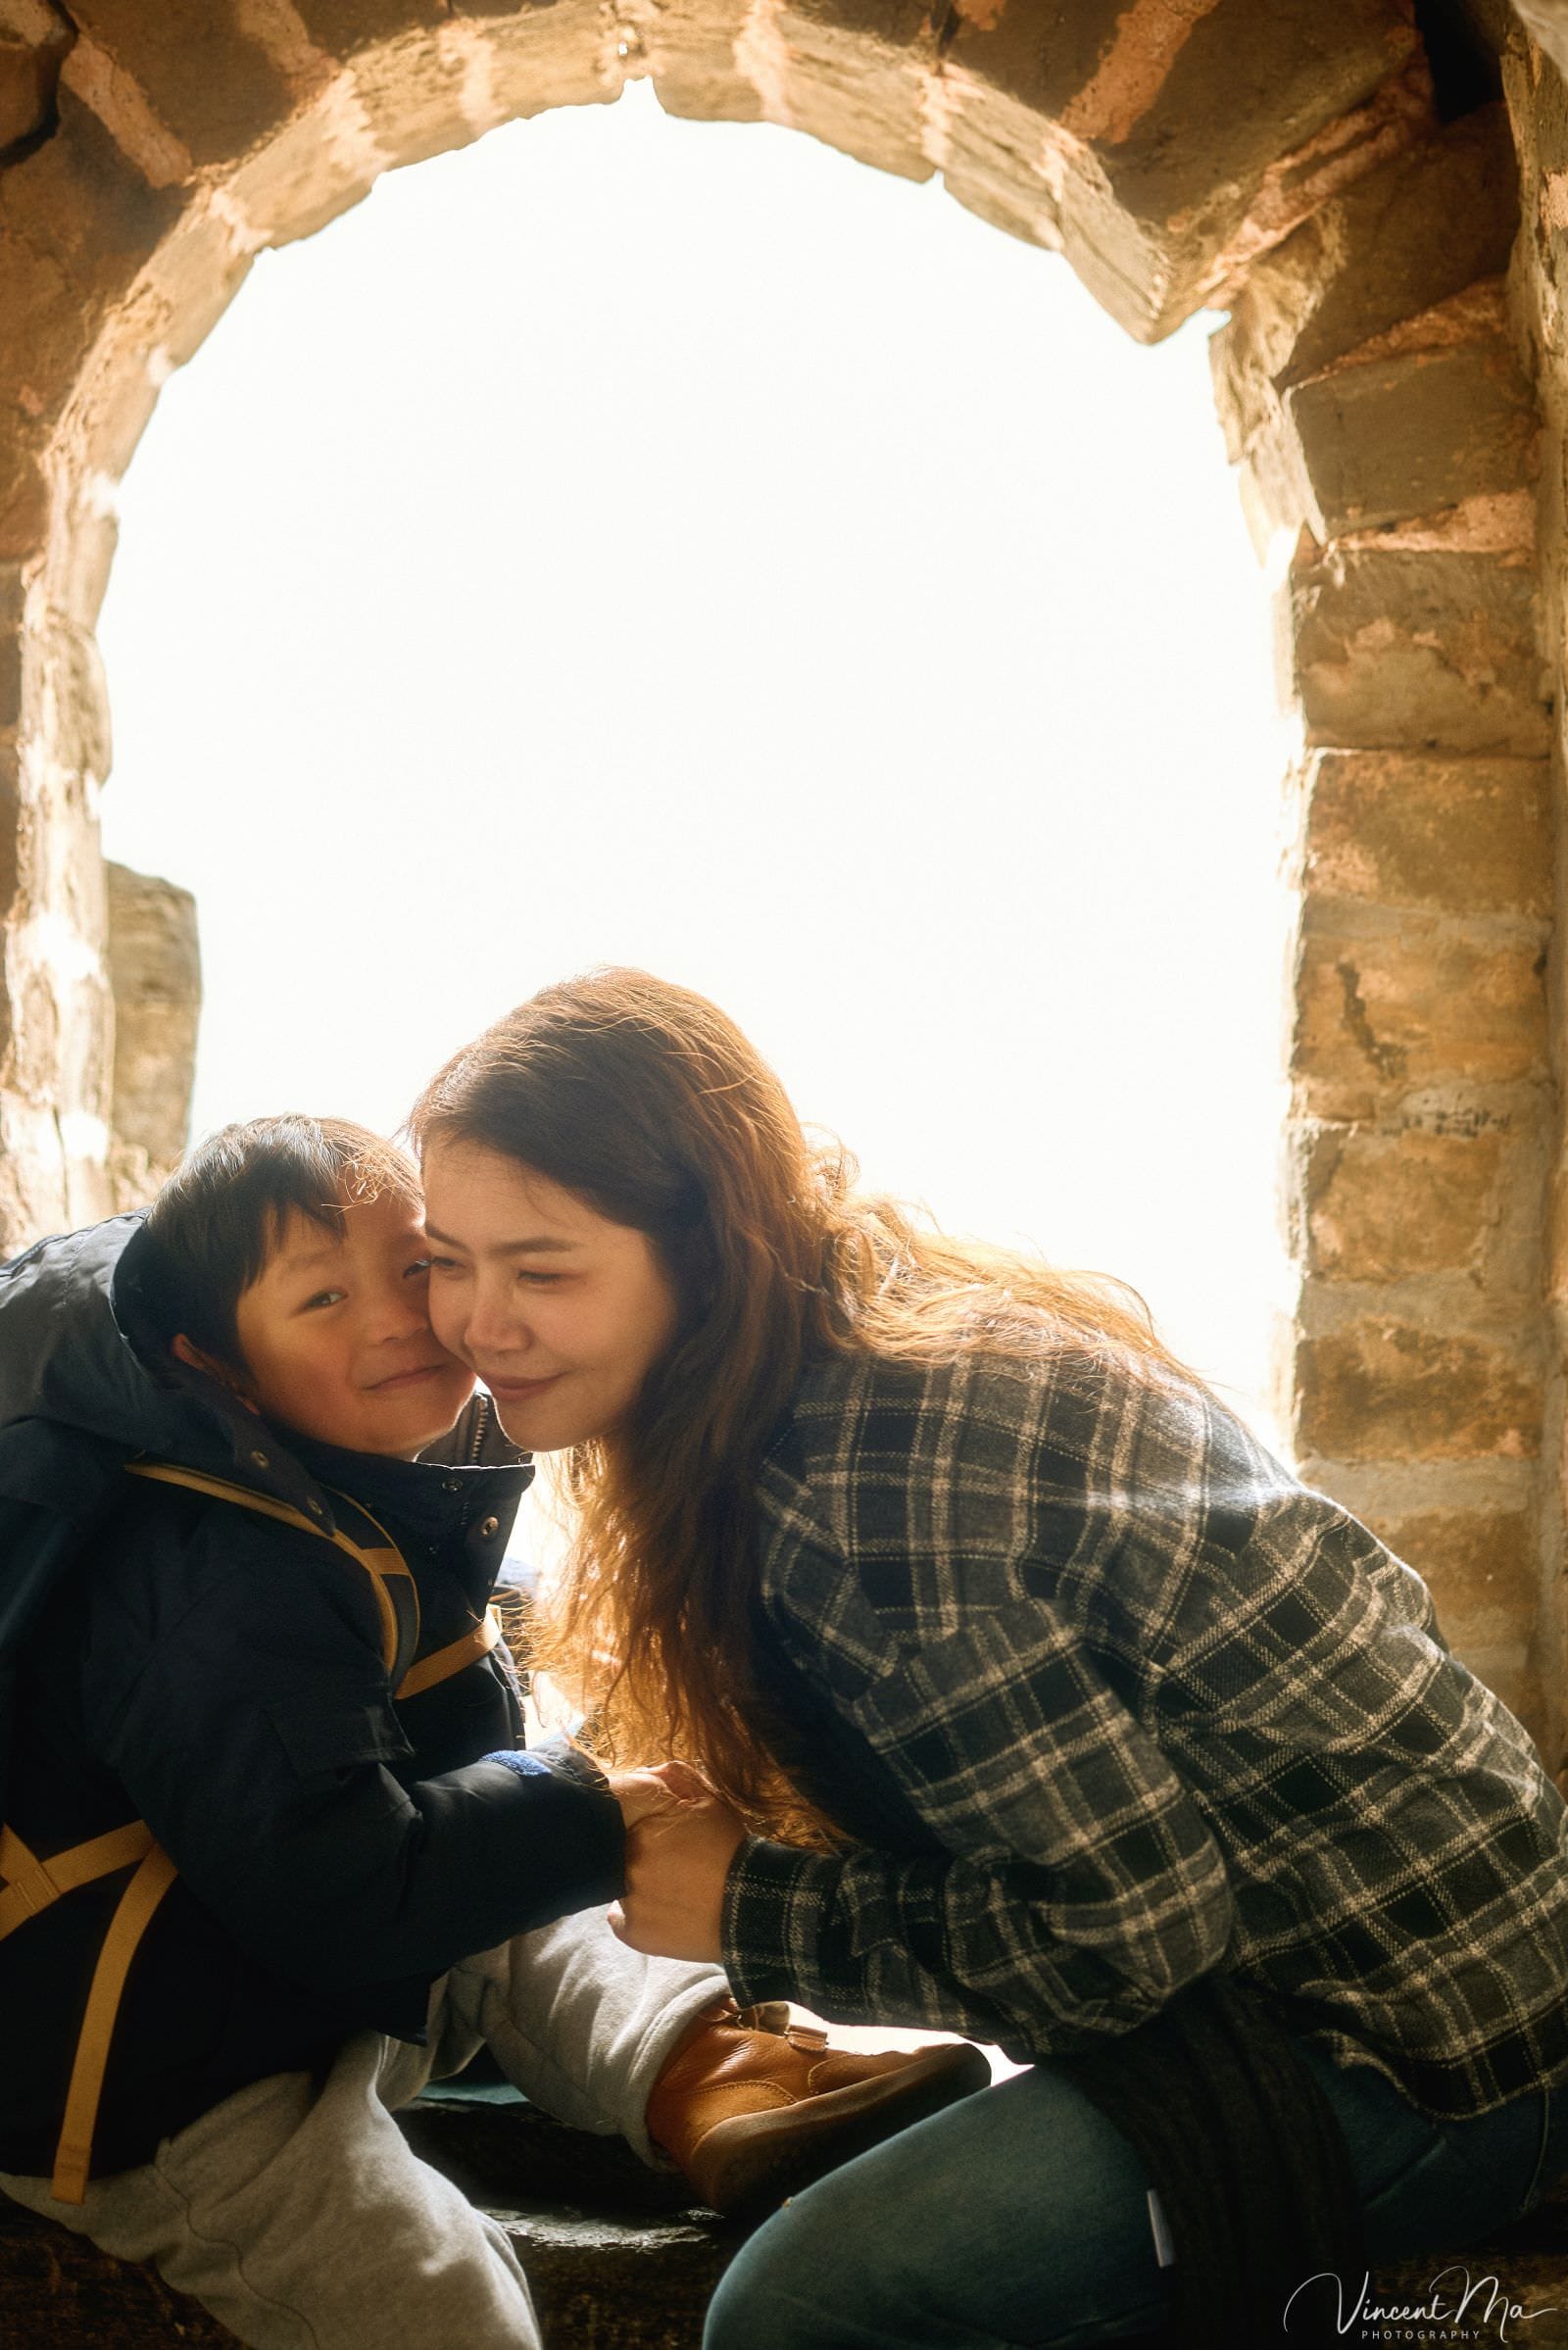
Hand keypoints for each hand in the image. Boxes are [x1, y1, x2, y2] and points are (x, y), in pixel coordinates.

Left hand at [608, 1777, 747, 1963]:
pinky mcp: (636, 1934)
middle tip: (666, 1864)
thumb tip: (647, 1770)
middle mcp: (627, 1867)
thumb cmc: (730, 1850)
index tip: (654, 1838)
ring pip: (620, 1887)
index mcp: (639, 1833)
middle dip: (638, 1856)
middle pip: (620, 1857)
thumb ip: (675, 1780)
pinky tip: (658, 1909)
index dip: (638, 1831)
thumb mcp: (709, 1803)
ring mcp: (629, 1903)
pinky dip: (634, 1915)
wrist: (749, 1904)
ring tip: (667, 1888)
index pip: (620, 1826)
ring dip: (637, 1884)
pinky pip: (620, 1920)